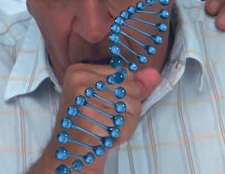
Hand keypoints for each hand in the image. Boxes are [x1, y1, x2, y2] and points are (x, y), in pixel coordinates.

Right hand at [29, 64, 160, 173]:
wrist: (70, 154)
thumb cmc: (91, 125)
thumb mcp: (109, 100)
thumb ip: (134, 85)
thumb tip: (154, 74)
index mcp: (79, 70)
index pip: (124, 73)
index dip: (126, 93)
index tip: (108, 106)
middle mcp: (79, 79)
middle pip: (131, 86)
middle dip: (129, 107)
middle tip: (109, 120)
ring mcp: (82, 96)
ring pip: (132, 103)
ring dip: (128, 121)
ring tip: (109, 128)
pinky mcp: (89, 116)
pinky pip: (126, 120)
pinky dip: (124, 132)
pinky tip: (109, 136)